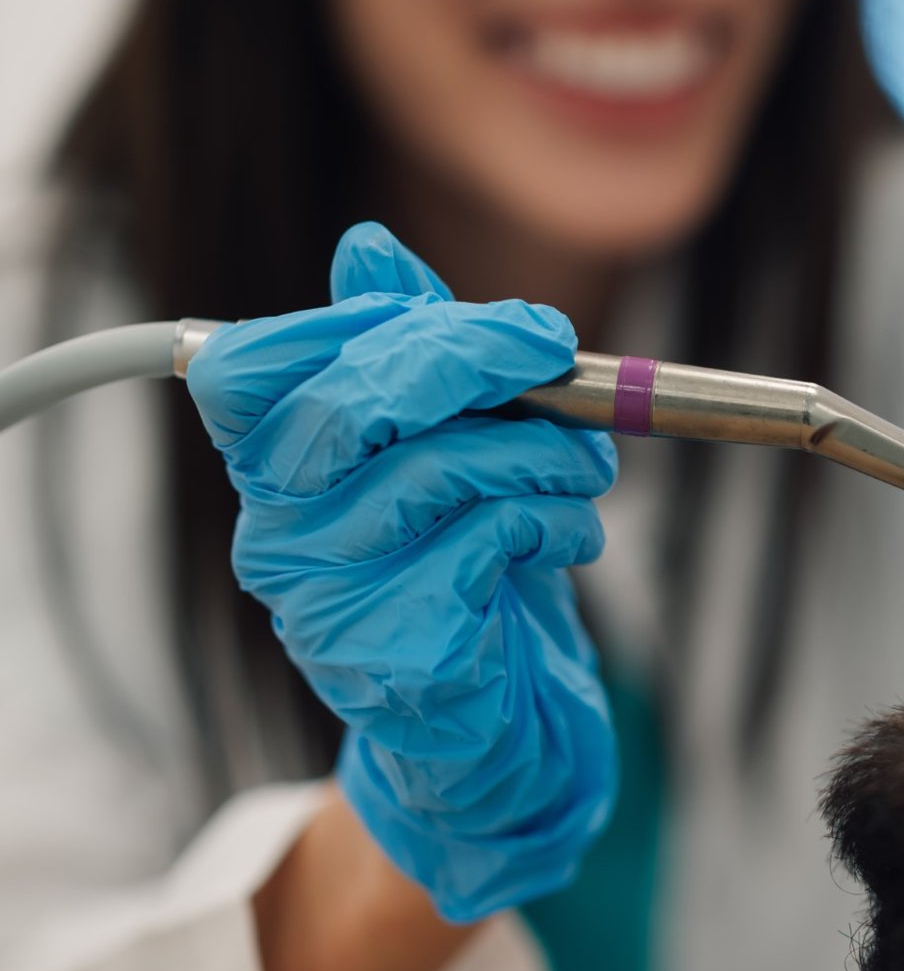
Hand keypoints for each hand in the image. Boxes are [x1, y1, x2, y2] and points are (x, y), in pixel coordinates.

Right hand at [186, 222, 618, 921]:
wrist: (500, 725)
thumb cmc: (472, 571)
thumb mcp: (448, 448)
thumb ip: (408, 353)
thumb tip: (367, 245)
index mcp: (268, 472)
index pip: (252, 364)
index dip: (373, 324)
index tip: (503, 328)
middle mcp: (273, 535)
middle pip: (349, 401)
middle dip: (479, 359)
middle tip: (565, 359)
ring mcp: (324, 603)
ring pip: (439, 467)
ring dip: (546, 452)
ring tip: (584, 473)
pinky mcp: (392, 655)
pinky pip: (487, 539)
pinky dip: (555, 520)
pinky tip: (567, 538)